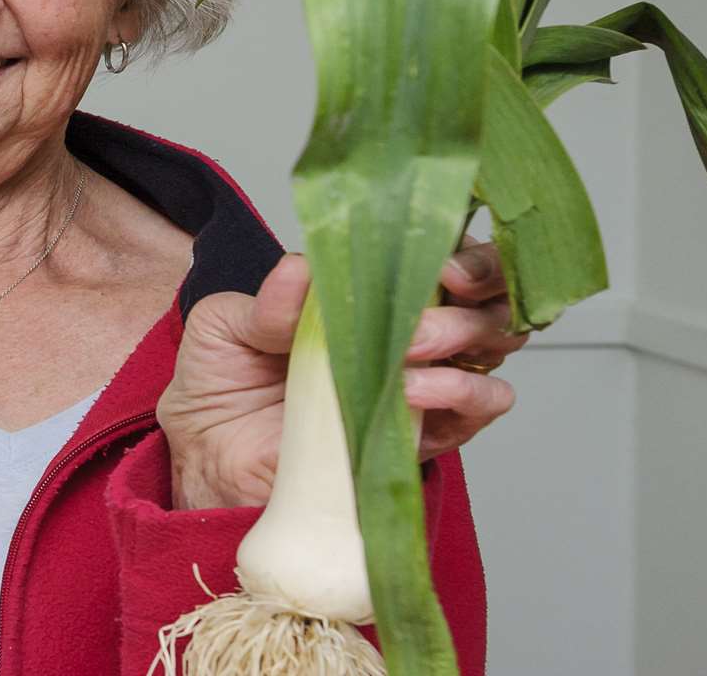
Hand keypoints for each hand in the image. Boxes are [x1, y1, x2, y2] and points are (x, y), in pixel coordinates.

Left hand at [157, 237, 524, 510]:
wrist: (212, 460)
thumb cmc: (224, 382)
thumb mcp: (226, 327)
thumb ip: (267, 301)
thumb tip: (301, 268)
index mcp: (368, 291)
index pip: (443, 251)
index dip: (458, 246)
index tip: (437, 255)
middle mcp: (410, 331)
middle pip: (487, 291)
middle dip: (480, 281)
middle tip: (444, 283)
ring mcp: (425, 383)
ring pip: (494, 344)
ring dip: (462, 333)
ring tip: (410, 342)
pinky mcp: (425, 435)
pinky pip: (477, 408)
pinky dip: (460, 391)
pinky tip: (413, 388)